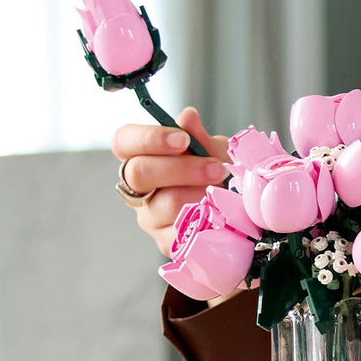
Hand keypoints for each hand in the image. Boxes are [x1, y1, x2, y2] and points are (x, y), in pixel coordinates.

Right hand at [111, 107, 230, 254]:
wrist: (237, 212)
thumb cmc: (216, 175)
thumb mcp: (212, 151)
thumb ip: (199, 137)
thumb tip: (187, 116)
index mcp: (140, 158)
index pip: (123, 142)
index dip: (149, 138)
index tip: (182, 139)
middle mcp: (138, 189)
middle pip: (139, 172)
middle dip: (182, 168)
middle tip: (217, 168)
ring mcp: (149, 218)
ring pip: (165, 203)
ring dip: (200, 194)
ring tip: (224, 191)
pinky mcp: (166, 243)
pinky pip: (182, 231)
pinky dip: (206, 219)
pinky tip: (220, 213)